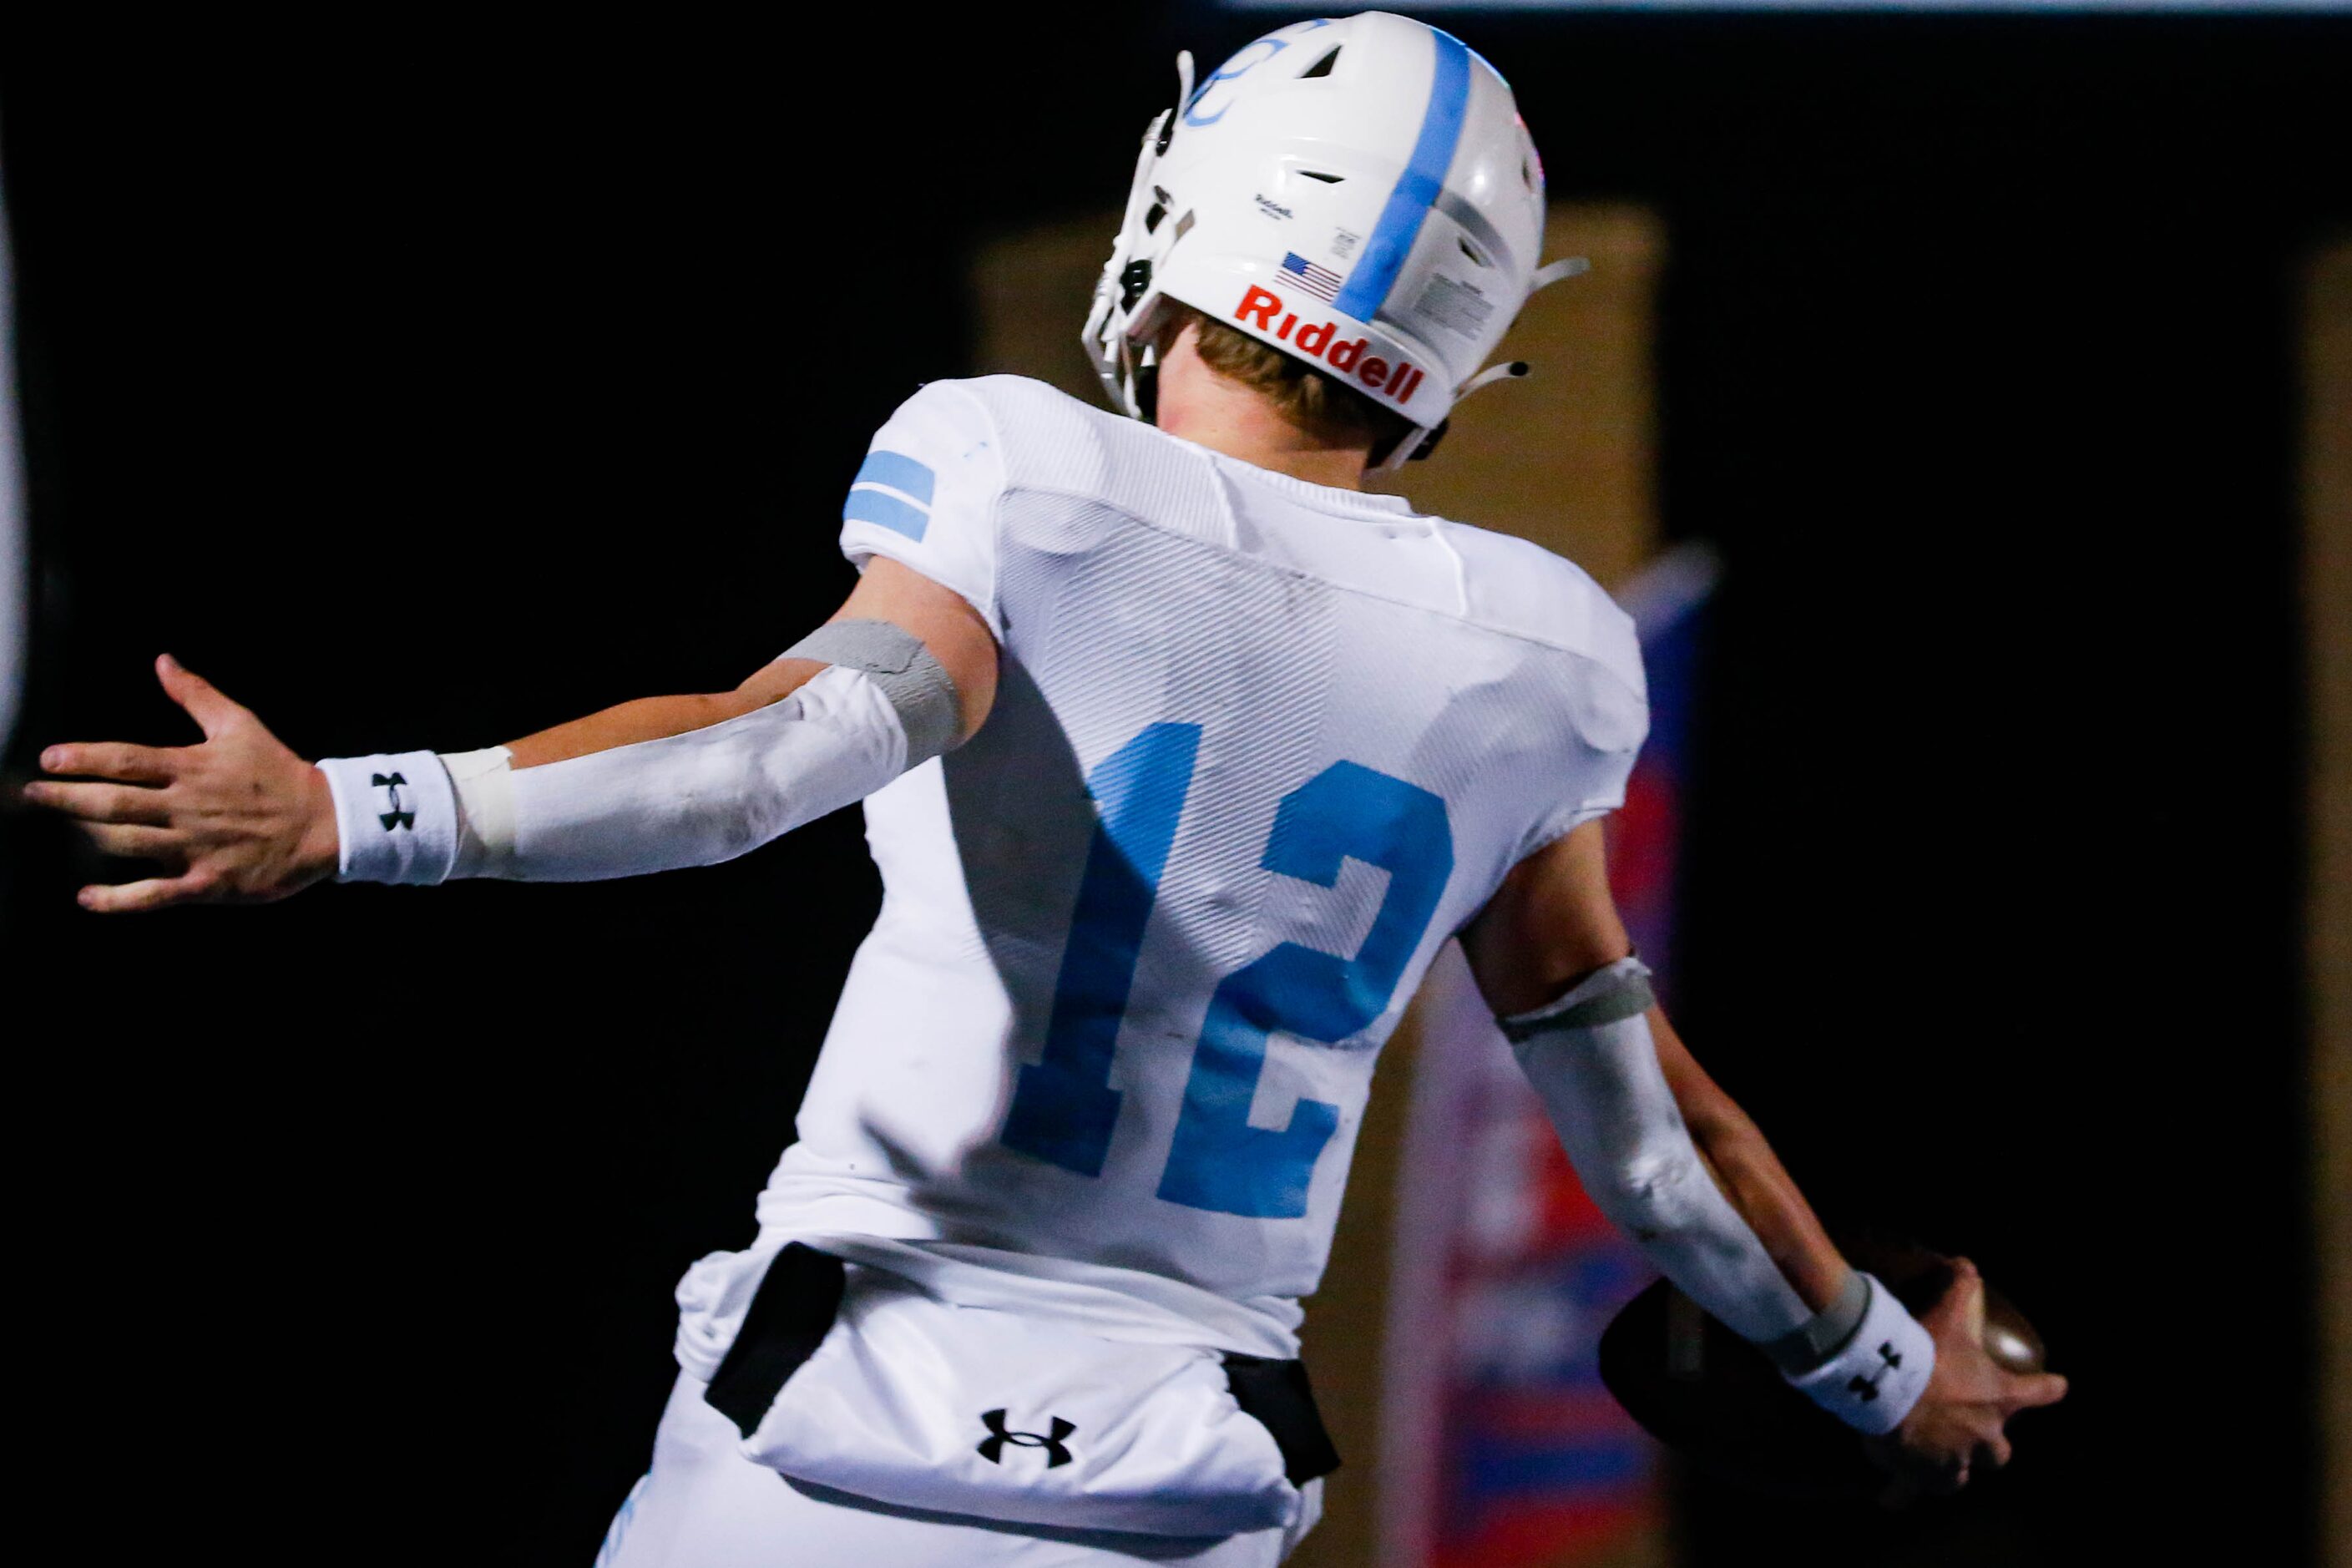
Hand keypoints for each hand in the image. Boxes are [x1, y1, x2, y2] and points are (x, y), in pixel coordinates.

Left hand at [22, 654, 340, 911]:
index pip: (125, 760)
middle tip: (33, 794)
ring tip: (63, 826)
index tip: (49, 758)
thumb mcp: (241, 725)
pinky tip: (87, 898)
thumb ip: (197, 696)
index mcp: (193, 768)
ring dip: (87, 835)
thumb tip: (163, 662)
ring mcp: (195, 847)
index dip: (83, 758)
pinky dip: (118, 899)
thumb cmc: (280, 773)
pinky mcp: (208, 881)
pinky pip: (154, 894)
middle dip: (66, 798)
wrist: (326, 823)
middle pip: (114, 803)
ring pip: (127, 842)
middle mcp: (187, 807)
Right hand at [1867, 1258, 2068, 1501]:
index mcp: (1999, 1398)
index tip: (2059, 1386)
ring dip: (1955, 1466)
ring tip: (1937, 1458)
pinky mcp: (1927, 1474)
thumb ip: (1961, 1288)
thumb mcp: (1948, 1313)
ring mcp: (1957, 1459)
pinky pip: (1926, 1486)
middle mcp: (1985, 1436)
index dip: (2050, 1388)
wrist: (1885, 1387)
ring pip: (1964, 1474)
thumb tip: (1965, 1261)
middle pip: (2001, 1453)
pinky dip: (1917, 1482)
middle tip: (1972, 1430)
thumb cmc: (1926, 1352)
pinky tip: (1903, 1484)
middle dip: (1991, 1445)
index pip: (2041, 1393)